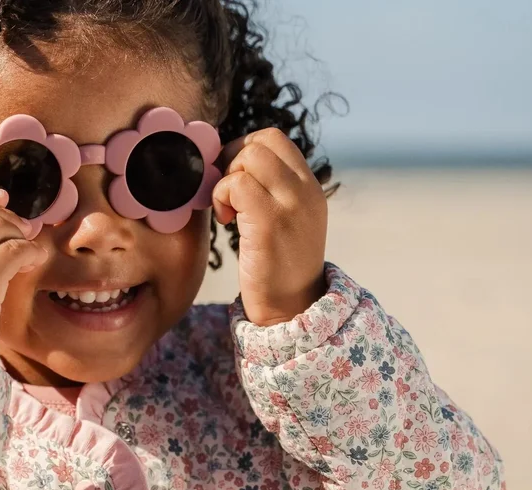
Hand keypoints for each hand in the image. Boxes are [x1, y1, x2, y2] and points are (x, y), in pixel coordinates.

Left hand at [212, 128, 327, 326]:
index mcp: (310, 187)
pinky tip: (225, 220)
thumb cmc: (278, 269)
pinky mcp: (269, 223)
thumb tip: (234, 166)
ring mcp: (290, 205)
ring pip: (249, 157)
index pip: (275, 140)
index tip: (232, 180)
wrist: (291, 308)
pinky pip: (236, 184)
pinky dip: (221, 196)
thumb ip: (272, 192)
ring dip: (226, 179)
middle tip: (225, 194)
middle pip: (262, 141)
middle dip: (232, 161)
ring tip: (227, 210)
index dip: (244, 150)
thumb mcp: (286, 222)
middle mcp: (305, 190)